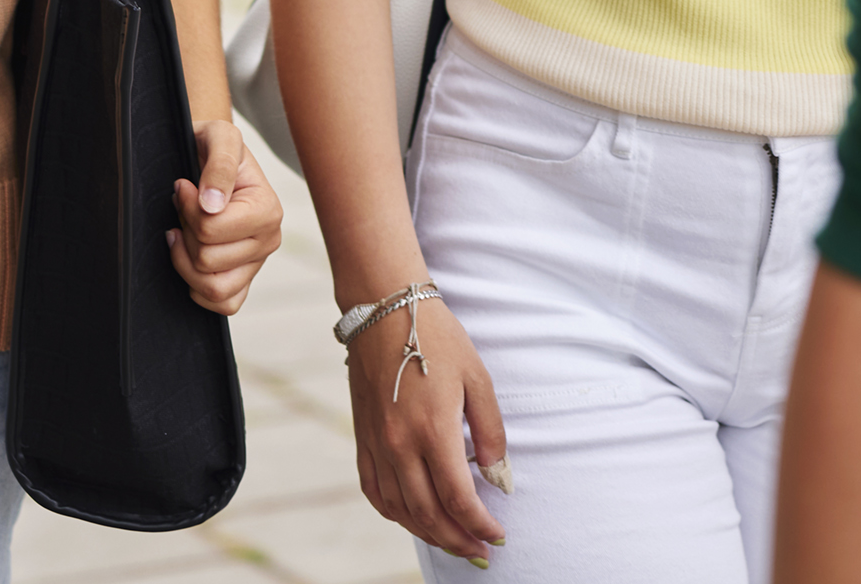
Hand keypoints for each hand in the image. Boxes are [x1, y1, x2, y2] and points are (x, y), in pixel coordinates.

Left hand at [168, 119, 282, 313]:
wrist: (209, 155)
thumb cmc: (213, 145)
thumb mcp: (218, 136)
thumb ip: (219, 164)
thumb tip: (212, 205)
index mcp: (268, 210)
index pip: (210, 230)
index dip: (186, 209)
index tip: (183, 187)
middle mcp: (268, 241)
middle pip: (206, 260)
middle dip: (184, 232)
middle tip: (184, 207)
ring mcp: (256, 264)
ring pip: (212, 288)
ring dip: (185, 260)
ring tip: (182, 230)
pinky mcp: (243, 280)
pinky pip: (223, 305)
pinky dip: (197, 287)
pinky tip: (188, 255)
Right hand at [347, 286, 507, 565]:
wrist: (383, 308)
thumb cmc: (436, 338)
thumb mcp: (477, 378)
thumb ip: (490, 431)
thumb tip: (497, 475)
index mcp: (432, 429)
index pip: (458, 498)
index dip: (480, 525)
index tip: (498, 536)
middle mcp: (400, 443)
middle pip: (428, 514)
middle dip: (458, 541)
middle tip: (481, 552)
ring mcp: (377, 443)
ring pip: (400, 509)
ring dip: (428, 533)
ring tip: (453, 540)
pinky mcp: (362, 437)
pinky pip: (375, 491)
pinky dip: (395, 514)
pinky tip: (413, 518)